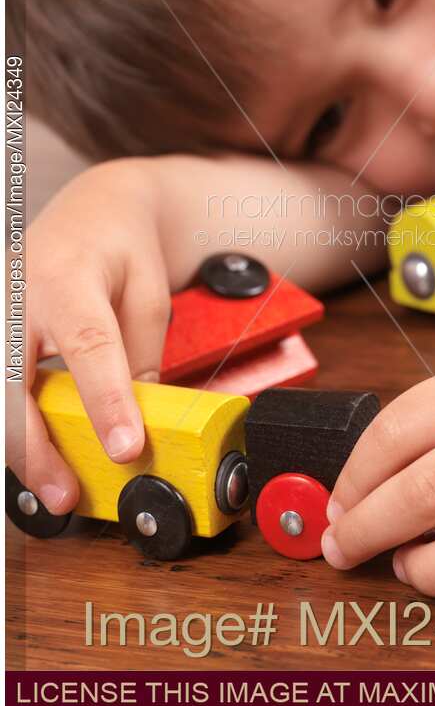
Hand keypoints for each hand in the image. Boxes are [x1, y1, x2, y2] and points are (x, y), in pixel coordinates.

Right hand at [7, 159, 170, 513]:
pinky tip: (30, 453)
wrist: (92, 211)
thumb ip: (139, 357)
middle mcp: (16, 293)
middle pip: (13, 380)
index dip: (104, 400)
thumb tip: (132, 422)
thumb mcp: (149, 297)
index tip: (123, 447)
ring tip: (52, 486)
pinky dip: (11, 421)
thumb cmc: (122, 250)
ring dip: (17, 444)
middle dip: (35, 447)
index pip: (87, 345)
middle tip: (66, 494)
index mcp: (69, 277)